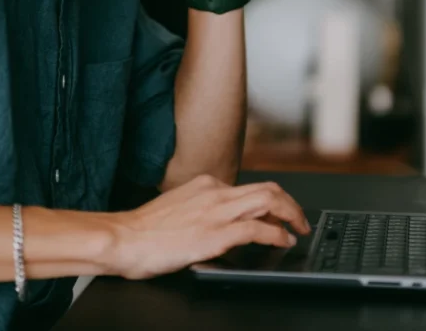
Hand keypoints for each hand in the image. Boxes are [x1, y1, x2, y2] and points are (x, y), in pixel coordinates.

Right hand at [105, 173, 310, 279]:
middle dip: (291, 204)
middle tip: (301, 220)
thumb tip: (223, 222)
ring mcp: (216, 212)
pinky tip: (283, 241)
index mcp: (205, 184)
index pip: (249, 188)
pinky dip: (276, 234)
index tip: (280, 214)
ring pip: (269, 202)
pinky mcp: (215, 234)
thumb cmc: (145, 229)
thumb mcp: (179, 207)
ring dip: (292, 215)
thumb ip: (203, 208)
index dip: (272, 202)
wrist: (124, 238)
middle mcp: (215, 192)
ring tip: (300, 228)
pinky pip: (257, 229)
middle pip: (267, 189)